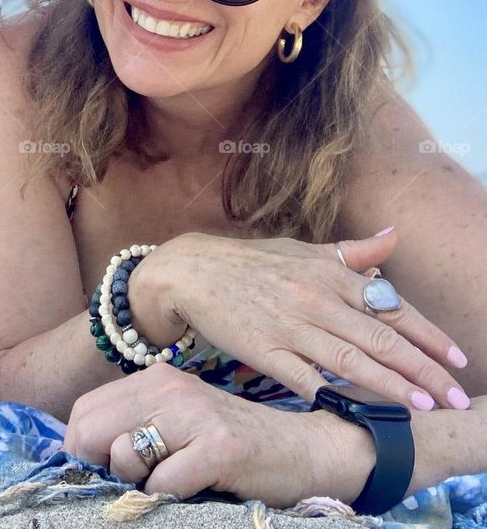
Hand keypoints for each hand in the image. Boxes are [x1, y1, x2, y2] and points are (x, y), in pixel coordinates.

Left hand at [63, 362, 376, 508]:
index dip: (80, 448)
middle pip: (93, 432)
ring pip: (125, 457)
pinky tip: (197, 486)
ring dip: (139, 483)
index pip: (83, 411)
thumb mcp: (176, 424)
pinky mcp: (220, 446)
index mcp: (154, 378)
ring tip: (172, 479)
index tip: (101, 470)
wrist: (304, 450)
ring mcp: (195, 414)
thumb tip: (80, 452)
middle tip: (137, 480)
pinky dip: (172, 496)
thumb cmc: (230, 444)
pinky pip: (165, 483)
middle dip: (102, 467)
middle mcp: (169, 386)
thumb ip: (133, 427)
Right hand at [127, 230, 466, 410]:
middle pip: (380, 338)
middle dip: (424, 370)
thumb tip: (392, 237)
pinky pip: (306, 378)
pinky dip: (333, 396)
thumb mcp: (302, 250)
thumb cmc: (251, 263)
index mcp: (328, 273)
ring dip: (391, 386)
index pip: (390, 306)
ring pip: (351, 361)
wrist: (191, 272)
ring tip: (423, 406)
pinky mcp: (265, 352)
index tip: (458, 359)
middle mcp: (315, 299)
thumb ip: (350, 253)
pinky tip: (358, 412)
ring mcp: (290, 327)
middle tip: (456, 396)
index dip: (428, 335)